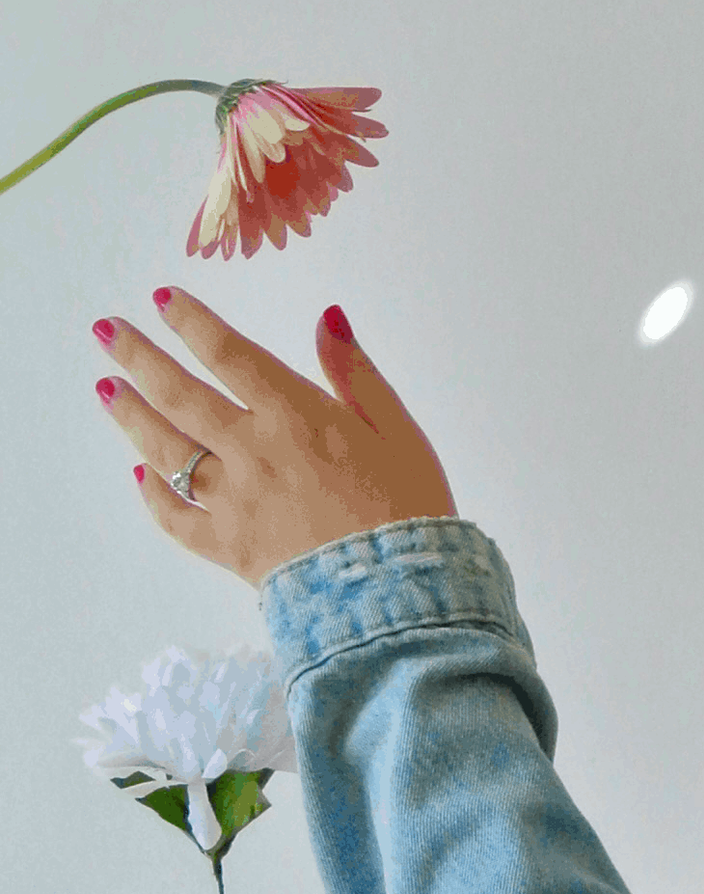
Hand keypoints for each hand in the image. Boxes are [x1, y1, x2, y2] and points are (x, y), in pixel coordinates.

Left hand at [92, 289, 455, 586]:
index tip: (163, 300)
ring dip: (132, 416)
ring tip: (107, 389)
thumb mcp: (397, 428)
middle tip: (105, 331)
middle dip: (139, 358)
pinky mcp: (226, 547)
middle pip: (180, 396)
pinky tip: (140, 473)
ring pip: (167, 451)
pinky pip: (175, 517)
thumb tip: (326, 317)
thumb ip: (355, 373)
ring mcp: (232, 501)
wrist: (396, 592)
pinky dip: (153, 495)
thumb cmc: (408, 507)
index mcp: (295, 415)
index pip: (229, 355)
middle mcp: (251, 451)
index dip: (192, 323)